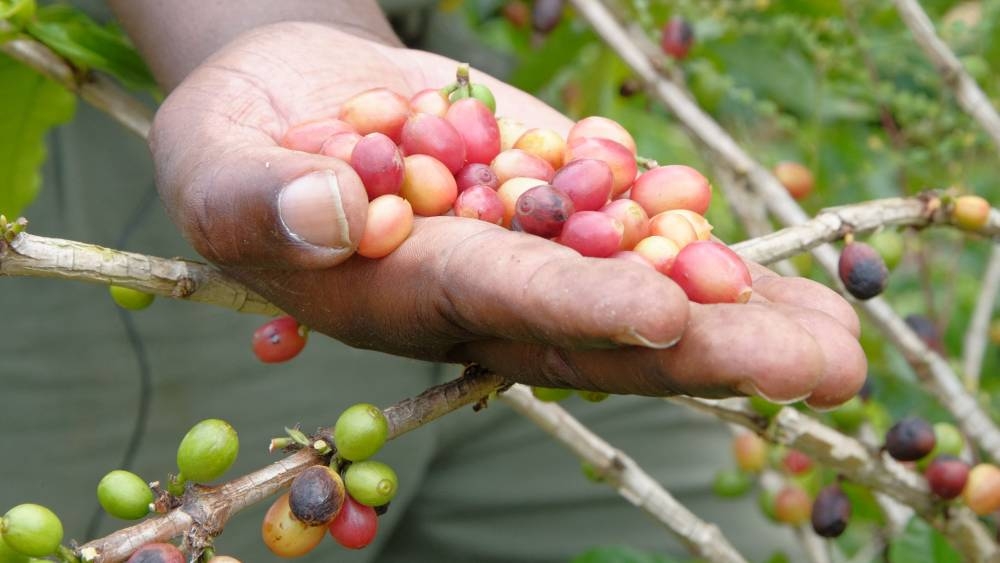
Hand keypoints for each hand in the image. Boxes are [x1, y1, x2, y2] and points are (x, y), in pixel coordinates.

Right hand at [150, 22, 865, 407]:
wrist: (283, 100)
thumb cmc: (232, 147)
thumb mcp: (214, 167)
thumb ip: (256, 201)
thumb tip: (332, 216)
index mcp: (402, 294)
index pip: (499, 300)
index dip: (578, 305)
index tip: (667, 314)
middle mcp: (480, 286)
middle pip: (602, 323)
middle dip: (710, 348)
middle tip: (825, 372)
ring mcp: (523, 242)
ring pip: (636, 279)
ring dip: (734, 307)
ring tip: (835, 338)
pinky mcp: (545, 195)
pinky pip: (627, 219)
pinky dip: (695, 236)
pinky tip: (773, 266)